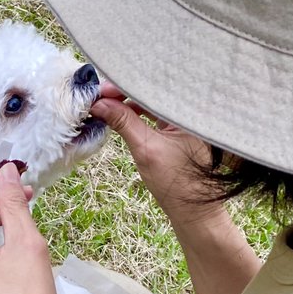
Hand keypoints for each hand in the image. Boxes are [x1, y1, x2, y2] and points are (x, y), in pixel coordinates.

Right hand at [91, 82, 217, 222]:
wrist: (193, 208)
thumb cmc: (175, 182)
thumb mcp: (145, 149)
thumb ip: (123, 122)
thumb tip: (99, 104)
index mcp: (190, 110)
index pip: (155, 86)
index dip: (126, 85)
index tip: (101, 92)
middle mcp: (190, 109)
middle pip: (153, 90)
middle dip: (124, 91)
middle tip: (99, 97)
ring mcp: (185, 118)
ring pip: (152, 100)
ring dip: (128, 102)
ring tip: (105, 106)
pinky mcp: (179, 127)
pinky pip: (155, 111)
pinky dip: (137, 112)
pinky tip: (120, 115)